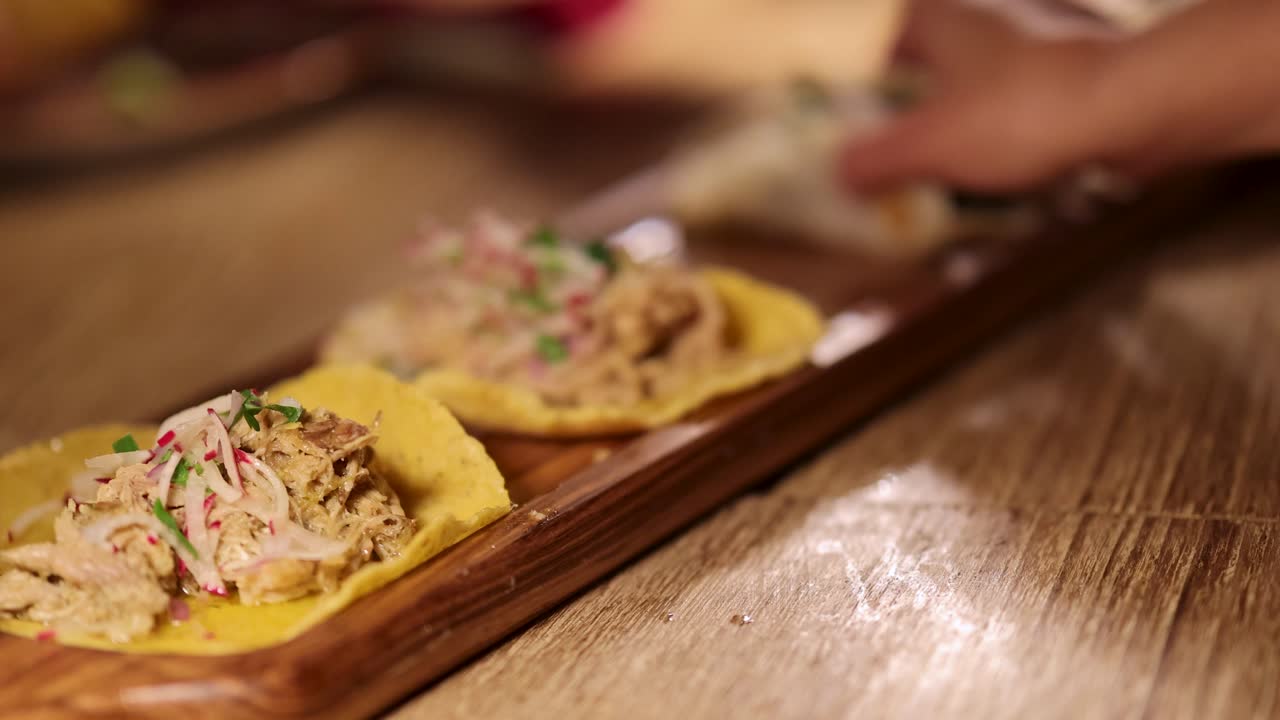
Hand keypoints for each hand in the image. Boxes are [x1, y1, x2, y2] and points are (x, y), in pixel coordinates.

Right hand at [841, 0, 1279, 192]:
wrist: (1137, 107)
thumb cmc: (1028, 111)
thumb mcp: (932, 144)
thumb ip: (876, 159)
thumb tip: (839, 173)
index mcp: (936, 20)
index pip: (872, 32)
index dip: (846, 65)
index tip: (825, 100)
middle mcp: (980, 18)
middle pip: (918, 56)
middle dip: (893, 99)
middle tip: (868, 141)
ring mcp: (1025, 43)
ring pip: (965, 79)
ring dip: (942, 117)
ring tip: (919, 163)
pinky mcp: (1063, 75)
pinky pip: (1007, 104)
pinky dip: (987, 133)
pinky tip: (982, 168)